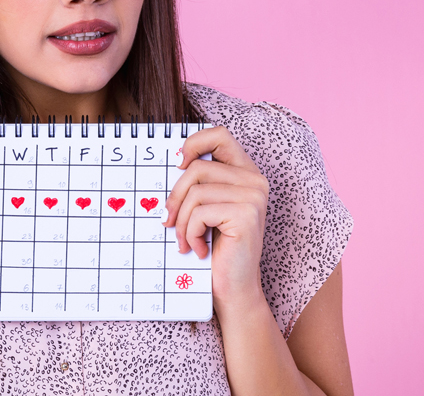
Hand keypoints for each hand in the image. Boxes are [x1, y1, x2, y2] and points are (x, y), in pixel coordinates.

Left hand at [163, 126, 269, 310]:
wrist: (233, 289)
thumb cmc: (215, 249)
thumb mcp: (204, 209)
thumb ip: (198, 183)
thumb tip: (172, 161)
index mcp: (245, 173)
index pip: (219, 135)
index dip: (194, 143)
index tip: (177, 165)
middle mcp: (255, 181)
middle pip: (197, 168)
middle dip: (175, 198)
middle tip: (169, 222)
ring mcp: (253, 197)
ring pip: (195, 191)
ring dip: (181, 221)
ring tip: (185, 240)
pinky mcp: (246, 215)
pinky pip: (200, 212)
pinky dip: (189, 233)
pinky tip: (198, 248)